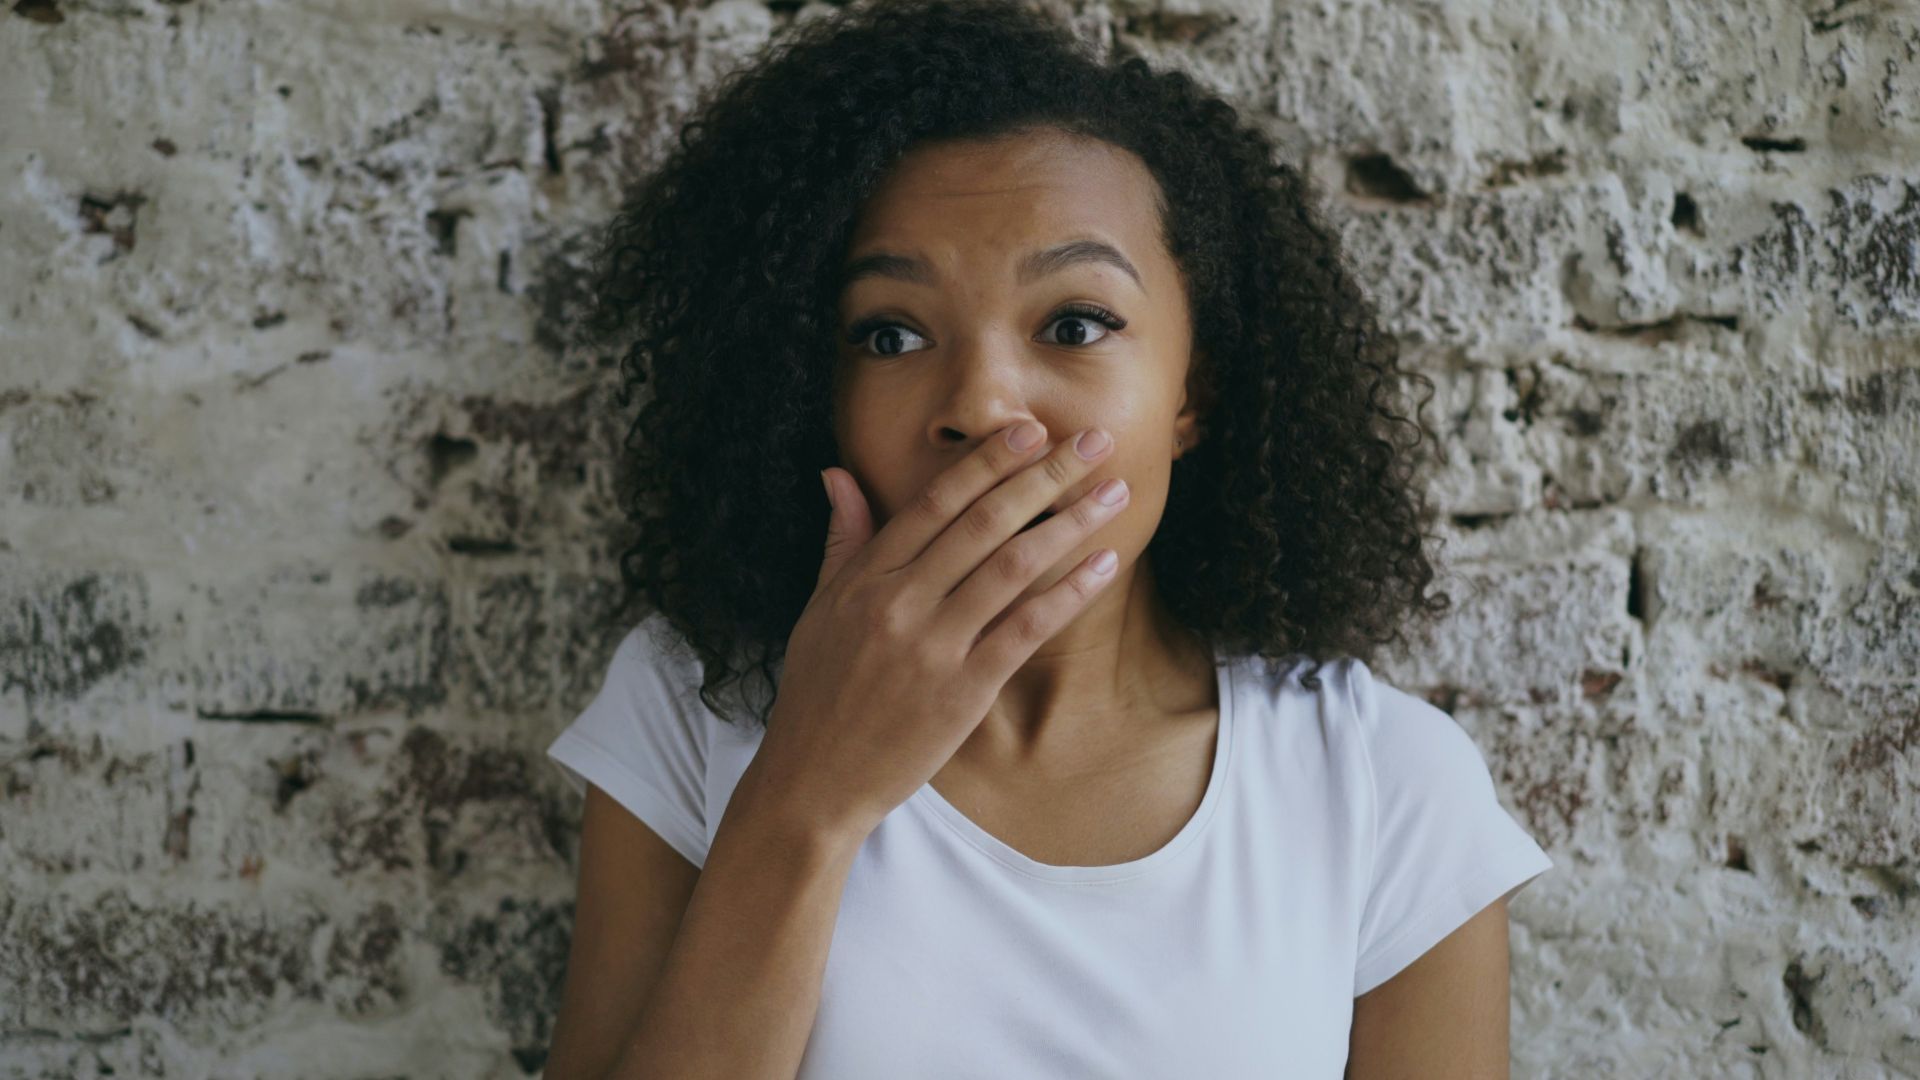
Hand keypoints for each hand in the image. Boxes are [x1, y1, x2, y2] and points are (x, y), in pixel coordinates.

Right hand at [749, 422, 1129, 839]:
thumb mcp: (818, 609)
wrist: (812, 781)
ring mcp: (933, 647)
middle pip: (984, 522)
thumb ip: (842, 540)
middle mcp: (900, 602)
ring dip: (1070, 524)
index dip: (989, 461)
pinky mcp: (963, 692)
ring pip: (1013, 567)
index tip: (1032, 430)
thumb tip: (838, 473)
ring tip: (1115, 493)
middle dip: (1045, 475)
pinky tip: (1105, 564)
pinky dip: (1070, 593)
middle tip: (1094, 441)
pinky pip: (1026, 631)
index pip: (936, 501)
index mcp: (866, 577)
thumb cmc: (817, 694)